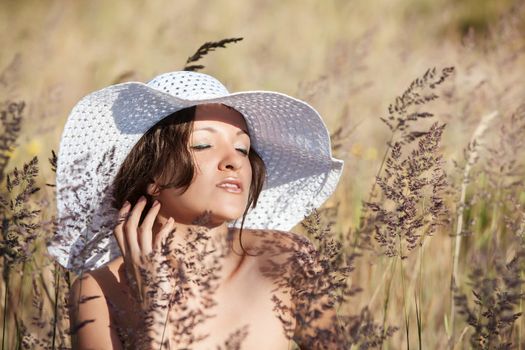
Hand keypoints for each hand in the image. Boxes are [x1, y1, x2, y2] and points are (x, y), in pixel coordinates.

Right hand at [113, 196, 176, 310]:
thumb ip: (133, 266)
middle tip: (143, 198)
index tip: (126, 205)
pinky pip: (158, 240)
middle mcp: (132, 256)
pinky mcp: (154, 262)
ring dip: (149, 214)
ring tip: (157, 204)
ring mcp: (142, 258)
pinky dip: (165, 229)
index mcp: (126, 258)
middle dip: (135, 210)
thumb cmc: (147, 295)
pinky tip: (171, 222)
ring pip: (141, 230)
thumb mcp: (136, 278)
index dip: (120, 216)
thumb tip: (134, 260)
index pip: (117, 232)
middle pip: (127, 226)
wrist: (151, 310)